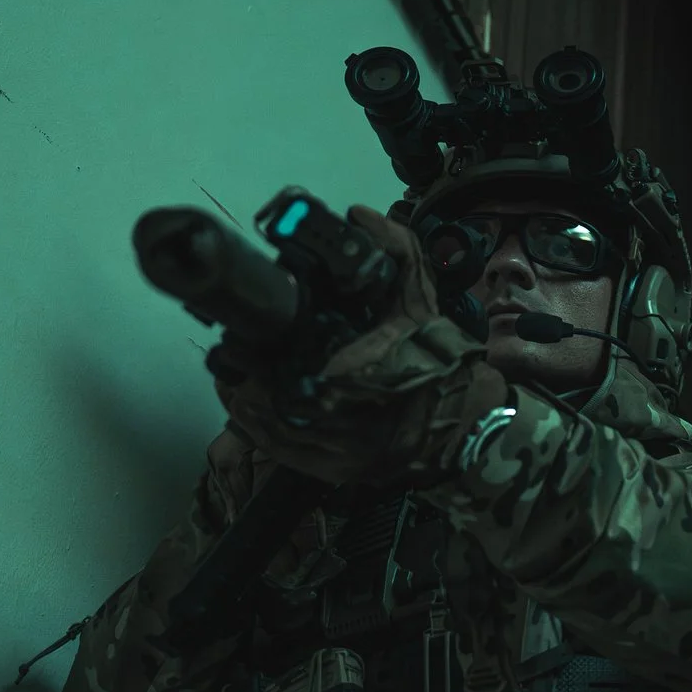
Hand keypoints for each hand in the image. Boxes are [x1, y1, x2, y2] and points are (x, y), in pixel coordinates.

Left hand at [220, 208, 509, 486]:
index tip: (238, 340)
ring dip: (245, 403)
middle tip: (229, 353)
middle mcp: (360, 424)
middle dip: (247, 378)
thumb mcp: (422, 300)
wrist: (462, 421)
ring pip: (274, 432)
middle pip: (278, 406)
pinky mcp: (336, 474)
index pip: (303, 375)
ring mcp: (346, 456)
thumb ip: (398, 255)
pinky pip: (281, 453)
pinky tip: (246, 403)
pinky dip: (256, 428)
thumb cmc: (437, 359)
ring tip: (232, 375)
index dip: (261, 362)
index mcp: (380, 378)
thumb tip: (358, 216)